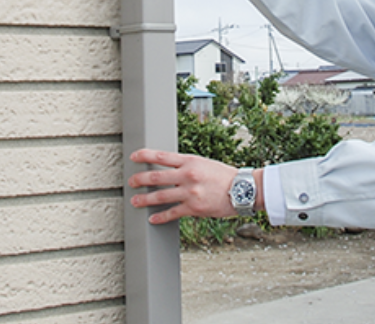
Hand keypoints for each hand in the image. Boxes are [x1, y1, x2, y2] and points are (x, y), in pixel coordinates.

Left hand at [128, 149, 262, 223]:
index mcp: (190, 161)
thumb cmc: (224, 176)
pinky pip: (172, 213)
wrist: (243, 190)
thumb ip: (187, 166)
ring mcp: (190, 192)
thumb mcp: (205, 164)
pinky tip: (152, 218)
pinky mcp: (194, 208)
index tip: (134, 156)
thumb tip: (169, 169)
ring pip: (160, 196)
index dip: (145, 155)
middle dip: (139, 180)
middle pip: (156, 177)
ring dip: (145, 199)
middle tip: (131, 182)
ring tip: (135, 201)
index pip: (162, 156)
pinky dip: (160, 217)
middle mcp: (188, 175)